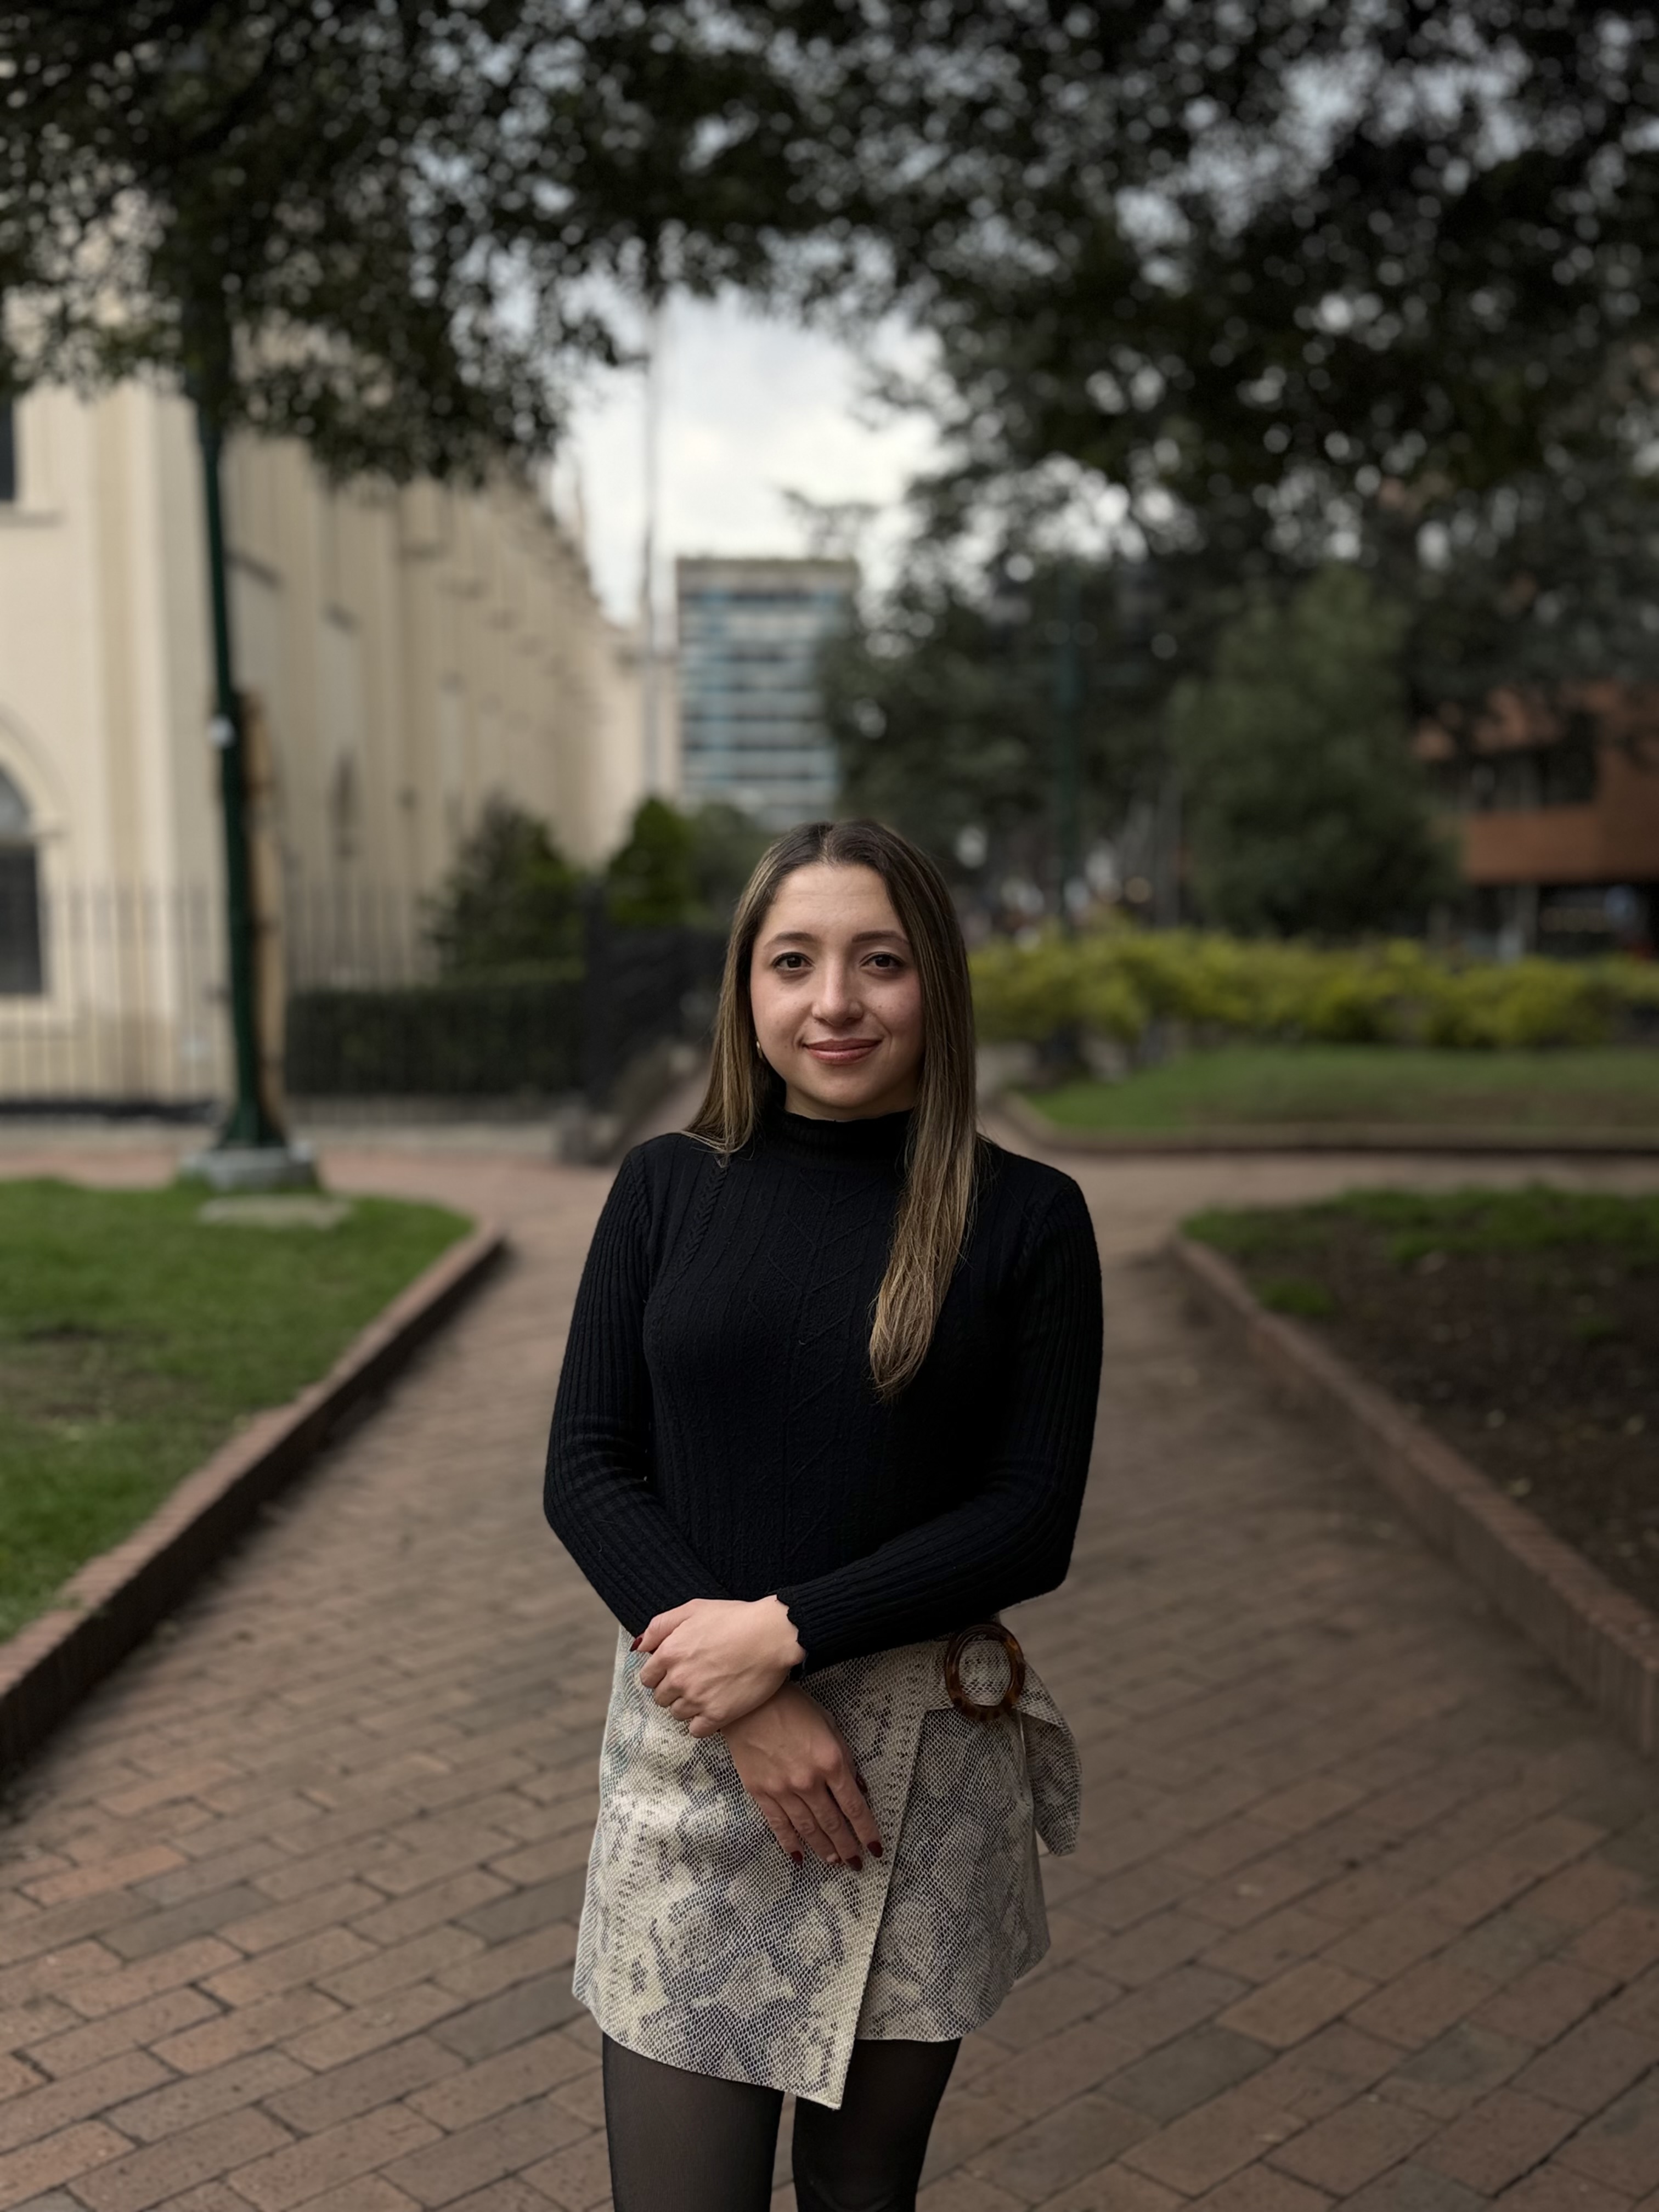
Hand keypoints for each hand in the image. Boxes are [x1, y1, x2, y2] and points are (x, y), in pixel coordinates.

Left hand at [635, 1595, 803, 1734]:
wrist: (772, 1635)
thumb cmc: (735, 1618)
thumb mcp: (693, 1609)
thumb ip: (660, 1626)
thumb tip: (639, 1647)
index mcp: (669, 1652)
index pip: (647, 1678)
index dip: (660, 1674)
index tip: (675, 1671)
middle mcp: (678, 1678)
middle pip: (661, 1698)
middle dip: (674, 1690)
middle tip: (695, 1679)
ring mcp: (697, 1699)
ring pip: (677, 1714)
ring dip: (688, 1706)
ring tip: (707, 1692)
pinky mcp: (717, 1715)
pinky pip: (696, 1730)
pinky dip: (702, 1722)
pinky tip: (714, 1707)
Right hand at [723, 1687, 882, 1869]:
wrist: (748, 1702)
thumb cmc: (792, 1706)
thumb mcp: (829, 1724)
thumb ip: (845, 1757)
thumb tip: (858, 1788)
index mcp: (831, 1761)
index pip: (855, 1807)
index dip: (867, 1831)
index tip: (876, 1849)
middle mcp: (809, 1781)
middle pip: (833, 1823)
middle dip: (847, 1846)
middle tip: (856, 1863)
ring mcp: (783, 1789)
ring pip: (808, 1828)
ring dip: (824, 1848)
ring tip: (834, 1862)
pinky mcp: (760, 1792)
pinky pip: (778, 1825)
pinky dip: (790, 1843)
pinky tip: (799, 1856)